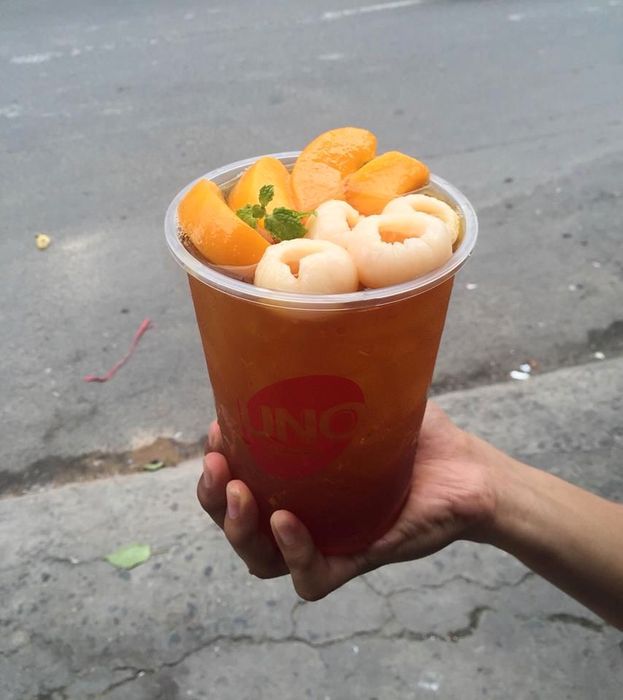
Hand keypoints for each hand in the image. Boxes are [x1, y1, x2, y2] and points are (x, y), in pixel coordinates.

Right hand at [197, 401, 498, 599]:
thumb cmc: (417, 436)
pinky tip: (287, 522)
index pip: (238, 483)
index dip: (215, 466)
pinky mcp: (358, 560)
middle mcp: (304, 513)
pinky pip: (313, 578)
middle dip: (214, 502)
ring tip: (241, 494)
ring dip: (240, 530)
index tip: (214, 432)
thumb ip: (333, 376)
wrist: (469, 471)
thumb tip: (300, 335)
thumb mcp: (368, 398)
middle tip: (218, 469)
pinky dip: (294, 555)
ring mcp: (329, 540)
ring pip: (262, 559)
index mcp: (296, 480)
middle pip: (238, 525)